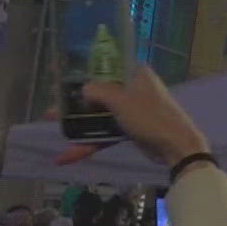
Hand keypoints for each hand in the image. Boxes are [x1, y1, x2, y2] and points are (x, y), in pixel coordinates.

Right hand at [55, 64, 207, 168]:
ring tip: (52, 129)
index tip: (62, 82)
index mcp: (135, 74)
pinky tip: (67, 156)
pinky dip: (89, 143)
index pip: (106, 69)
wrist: (175, 146)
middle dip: (75, 104)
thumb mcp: (121, 100)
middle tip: (51, 111)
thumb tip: (82, 89)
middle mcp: (133, 89)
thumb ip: (98, 92)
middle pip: (98, 94)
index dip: (84, 75)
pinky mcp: (131, 128)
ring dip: (78, 125)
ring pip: (99, 115)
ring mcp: (132, 110)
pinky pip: (105, 133)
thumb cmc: (150, 116)